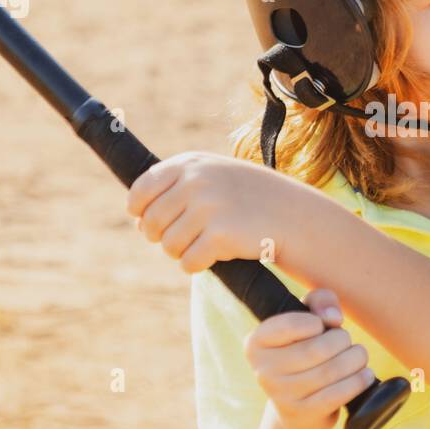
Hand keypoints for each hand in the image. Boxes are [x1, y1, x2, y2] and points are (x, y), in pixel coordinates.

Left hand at [125, 151, 294, 272]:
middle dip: (162, 237)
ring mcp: (208, 208)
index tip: (146, 220)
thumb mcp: (213, 175)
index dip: (139, 211)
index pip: (141, 190)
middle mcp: (196, 182)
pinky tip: (217, 255)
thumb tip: (136, 218)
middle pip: (151, 223)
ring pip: (168, 246)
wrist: (293, 214)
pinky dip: (197, 265)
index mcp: (190, 164)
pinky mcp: (220, 236)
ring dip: (182, 252)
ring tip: (204, 244)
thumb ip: (176, 186)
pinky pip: (188, 262)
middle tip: (184, 238)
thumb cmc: (248, 198)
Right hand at [243, 288, 375, 428]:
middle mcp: (263, 370)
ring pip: (331, 371)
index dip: (316, 322)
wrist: (299, 408)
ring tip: (358, 356)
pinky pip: (337, 394)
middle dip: (342, 340)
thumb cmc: (305, 351)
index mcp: (256, 342)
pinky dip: (358, 381)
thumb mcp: (307, 320)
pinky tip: (365, 374)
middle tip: (346, 342)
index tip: (321, 326)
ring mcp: (281, 395)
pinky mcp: (301, 413)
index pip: (289, 324)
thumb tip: (332, 317)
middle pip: (317, 348)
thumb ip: (320, 301)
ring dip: (355, 359)